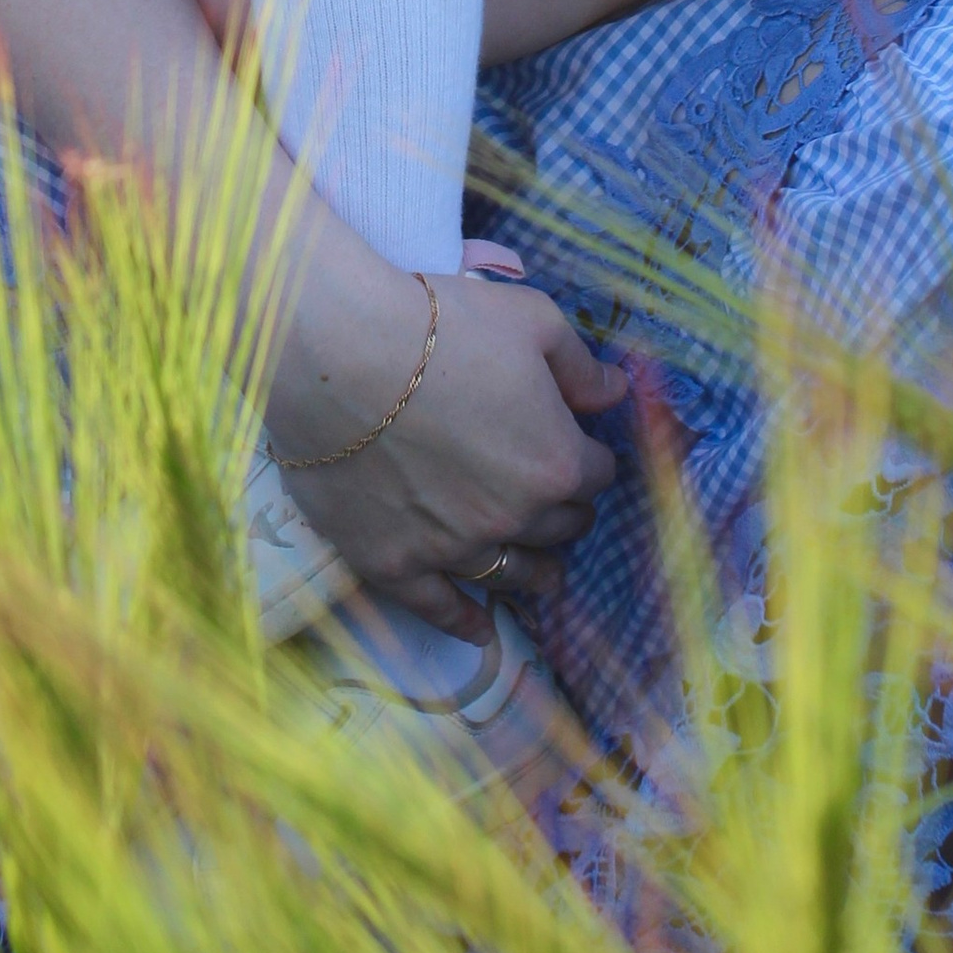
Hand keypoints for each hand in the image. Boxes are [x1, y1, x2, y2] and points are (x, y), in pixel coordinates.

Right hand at [280, 266, 626, 635]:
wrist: (337, 354)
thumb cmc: (440, 326)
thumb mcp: (531, 321)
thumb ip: (580, 366)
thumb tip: (615, 393)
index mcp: (555, 461)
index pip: (596, 473)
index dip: (588, 454)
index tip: (575, 443)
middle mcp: (513, 518)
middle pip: (560, 527)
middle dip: (565, 510)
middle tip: (556, 499)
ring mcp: (452, 548)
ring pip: (512, 574)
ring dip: (534, 573)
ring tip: (543, 575)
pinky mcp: (394, 563)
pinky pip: (439, 609)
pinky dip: (464, 623)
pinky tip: (481, 631)